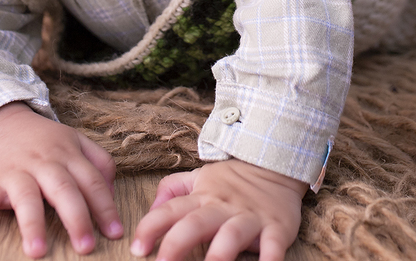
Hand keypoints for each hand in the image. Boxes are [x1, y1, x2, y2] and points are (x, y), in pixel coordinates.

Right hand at [0, 102, 121, 257]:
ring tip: (37, 251)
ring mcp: (17, 171)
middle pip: (64, 190)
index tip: (115, 233)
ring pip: (26, 197)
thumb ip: (100, 163)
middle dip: (76, 219)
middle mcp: (45, 163)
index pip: (91, 182)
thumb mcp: (78, 142)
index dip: (105, 207)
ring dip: (32, 224)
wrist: (4, 123)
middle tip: (86, 247)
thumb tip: (112, 194)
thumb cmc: (47, 141)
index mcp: (69, 155)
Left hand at [131, 159, 305, 260]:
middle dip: (177, 244)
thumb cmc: (232, 179)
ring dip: (219, 254)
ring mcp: (250, 217)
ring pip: (232, 234)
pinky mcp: (277, 227)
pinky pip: (274, 244)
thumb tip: (151, 207)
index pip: (171, 210)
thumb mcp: (199, 177)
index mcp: (202, 197)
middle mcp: (223, 207)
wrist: (276, 163)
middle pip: (196, 224)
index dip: (151, 227)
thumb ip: (171, 189)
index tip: (137, 248)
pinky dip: (270, 258)